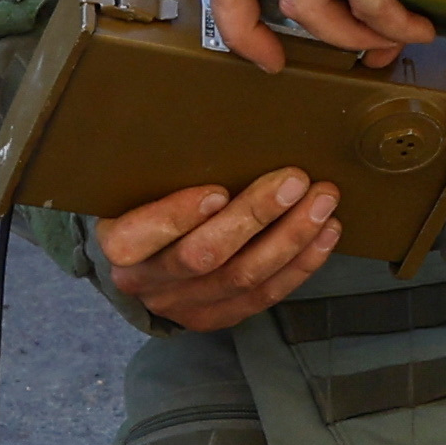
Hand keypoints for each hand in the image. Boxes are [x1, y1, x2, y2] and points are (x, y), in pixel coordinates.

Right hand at [98, 171, 342, 330]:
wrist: (144, 260)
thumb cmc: (151, 206)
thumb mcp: (144, 187)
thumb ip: (170, 169)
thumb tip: (232, 126)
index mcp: (120, 243)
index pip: (138, 236)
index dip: (178, 216)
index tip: (218, 190)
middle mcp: (146, 281)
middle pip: (202, 256)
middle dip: (254, 216)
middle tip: (296, 181)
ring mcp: (182, 305)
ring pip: (241, 278)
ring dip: (290, 238)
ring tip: (322, 202)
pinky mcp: (215, 317)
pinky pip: (263, 297)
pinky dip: (300, 264)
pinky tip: (325, 234)